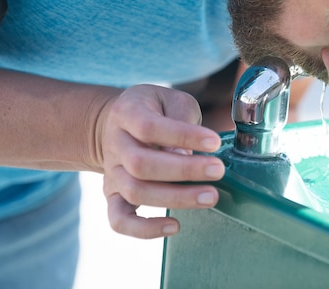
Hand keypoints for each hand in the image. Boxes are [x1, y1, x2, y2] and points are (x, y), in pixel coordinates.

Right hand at [97, 84, 224, 238]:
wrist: (118, 124)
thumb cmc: (156, 110)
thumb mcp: (172, 99)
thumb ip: (181, 119)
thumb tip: (186, 154)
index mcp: (127, 113)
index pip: (149, 127)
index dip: (183, 136)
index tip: (214, 142)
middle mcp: (114, 144)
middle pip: (141, 164)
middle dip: (184, 171)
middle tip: (217, 170)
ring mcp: (111, 172)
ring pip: (135, 192)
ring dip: (175, 198)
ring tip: (210, 197)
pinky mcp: (113, 195)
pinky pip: (119, 220)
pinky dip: (144, 229)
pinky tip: (174, 226)